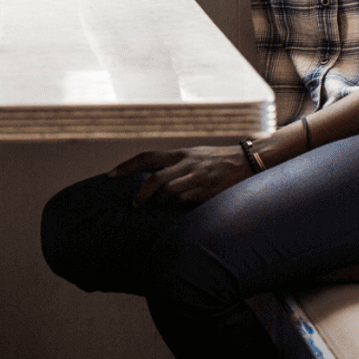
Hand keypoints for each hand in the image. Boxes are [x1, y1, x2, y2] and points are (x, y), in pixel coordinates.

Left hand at [114, 145, 252, 204]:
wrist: (248, 161)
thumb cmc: (215, 161)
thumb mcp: (192, 156)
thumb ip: (173, 165)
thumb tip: (150, 178)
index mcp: (180, 154)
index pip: (147, 157)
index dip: (126, 166)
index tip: (110, 175)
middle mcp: (186, 163)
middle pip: (156, 179)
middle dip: (141, 193)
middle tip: (134, 204)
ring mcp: (197, 177)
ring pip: (169, 191)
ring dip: (162, 200)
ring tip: (161, 204)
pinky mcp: (208, 190)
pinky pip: (186, 200)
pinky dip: (179, 204)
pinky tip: (182, 205)